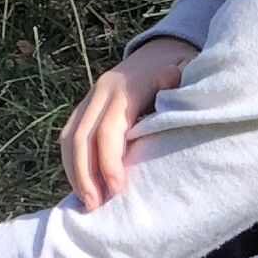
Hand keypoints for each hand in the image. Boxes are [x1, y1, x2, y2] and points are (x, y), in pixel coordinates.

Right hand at [61, 38, 192, 209]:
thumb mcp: (187, 70)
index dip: (108, 161)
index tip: (117, 190)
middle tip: (96, 207)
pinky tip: (84, 186)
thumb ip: (179, 79)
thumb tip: (170, 78)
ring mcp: (91, 98)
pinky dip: (73, 163)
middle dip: (84, 175)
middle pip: (80, 136)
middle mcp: (101, 92)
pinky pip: (70, 135)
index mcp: (125, 89)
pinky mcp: (87, 107)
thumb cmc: (181, 69)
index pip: (107, 129)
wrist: (163, 51)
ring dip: (74, 172)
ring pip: (69, 137)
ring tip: (88, 203)